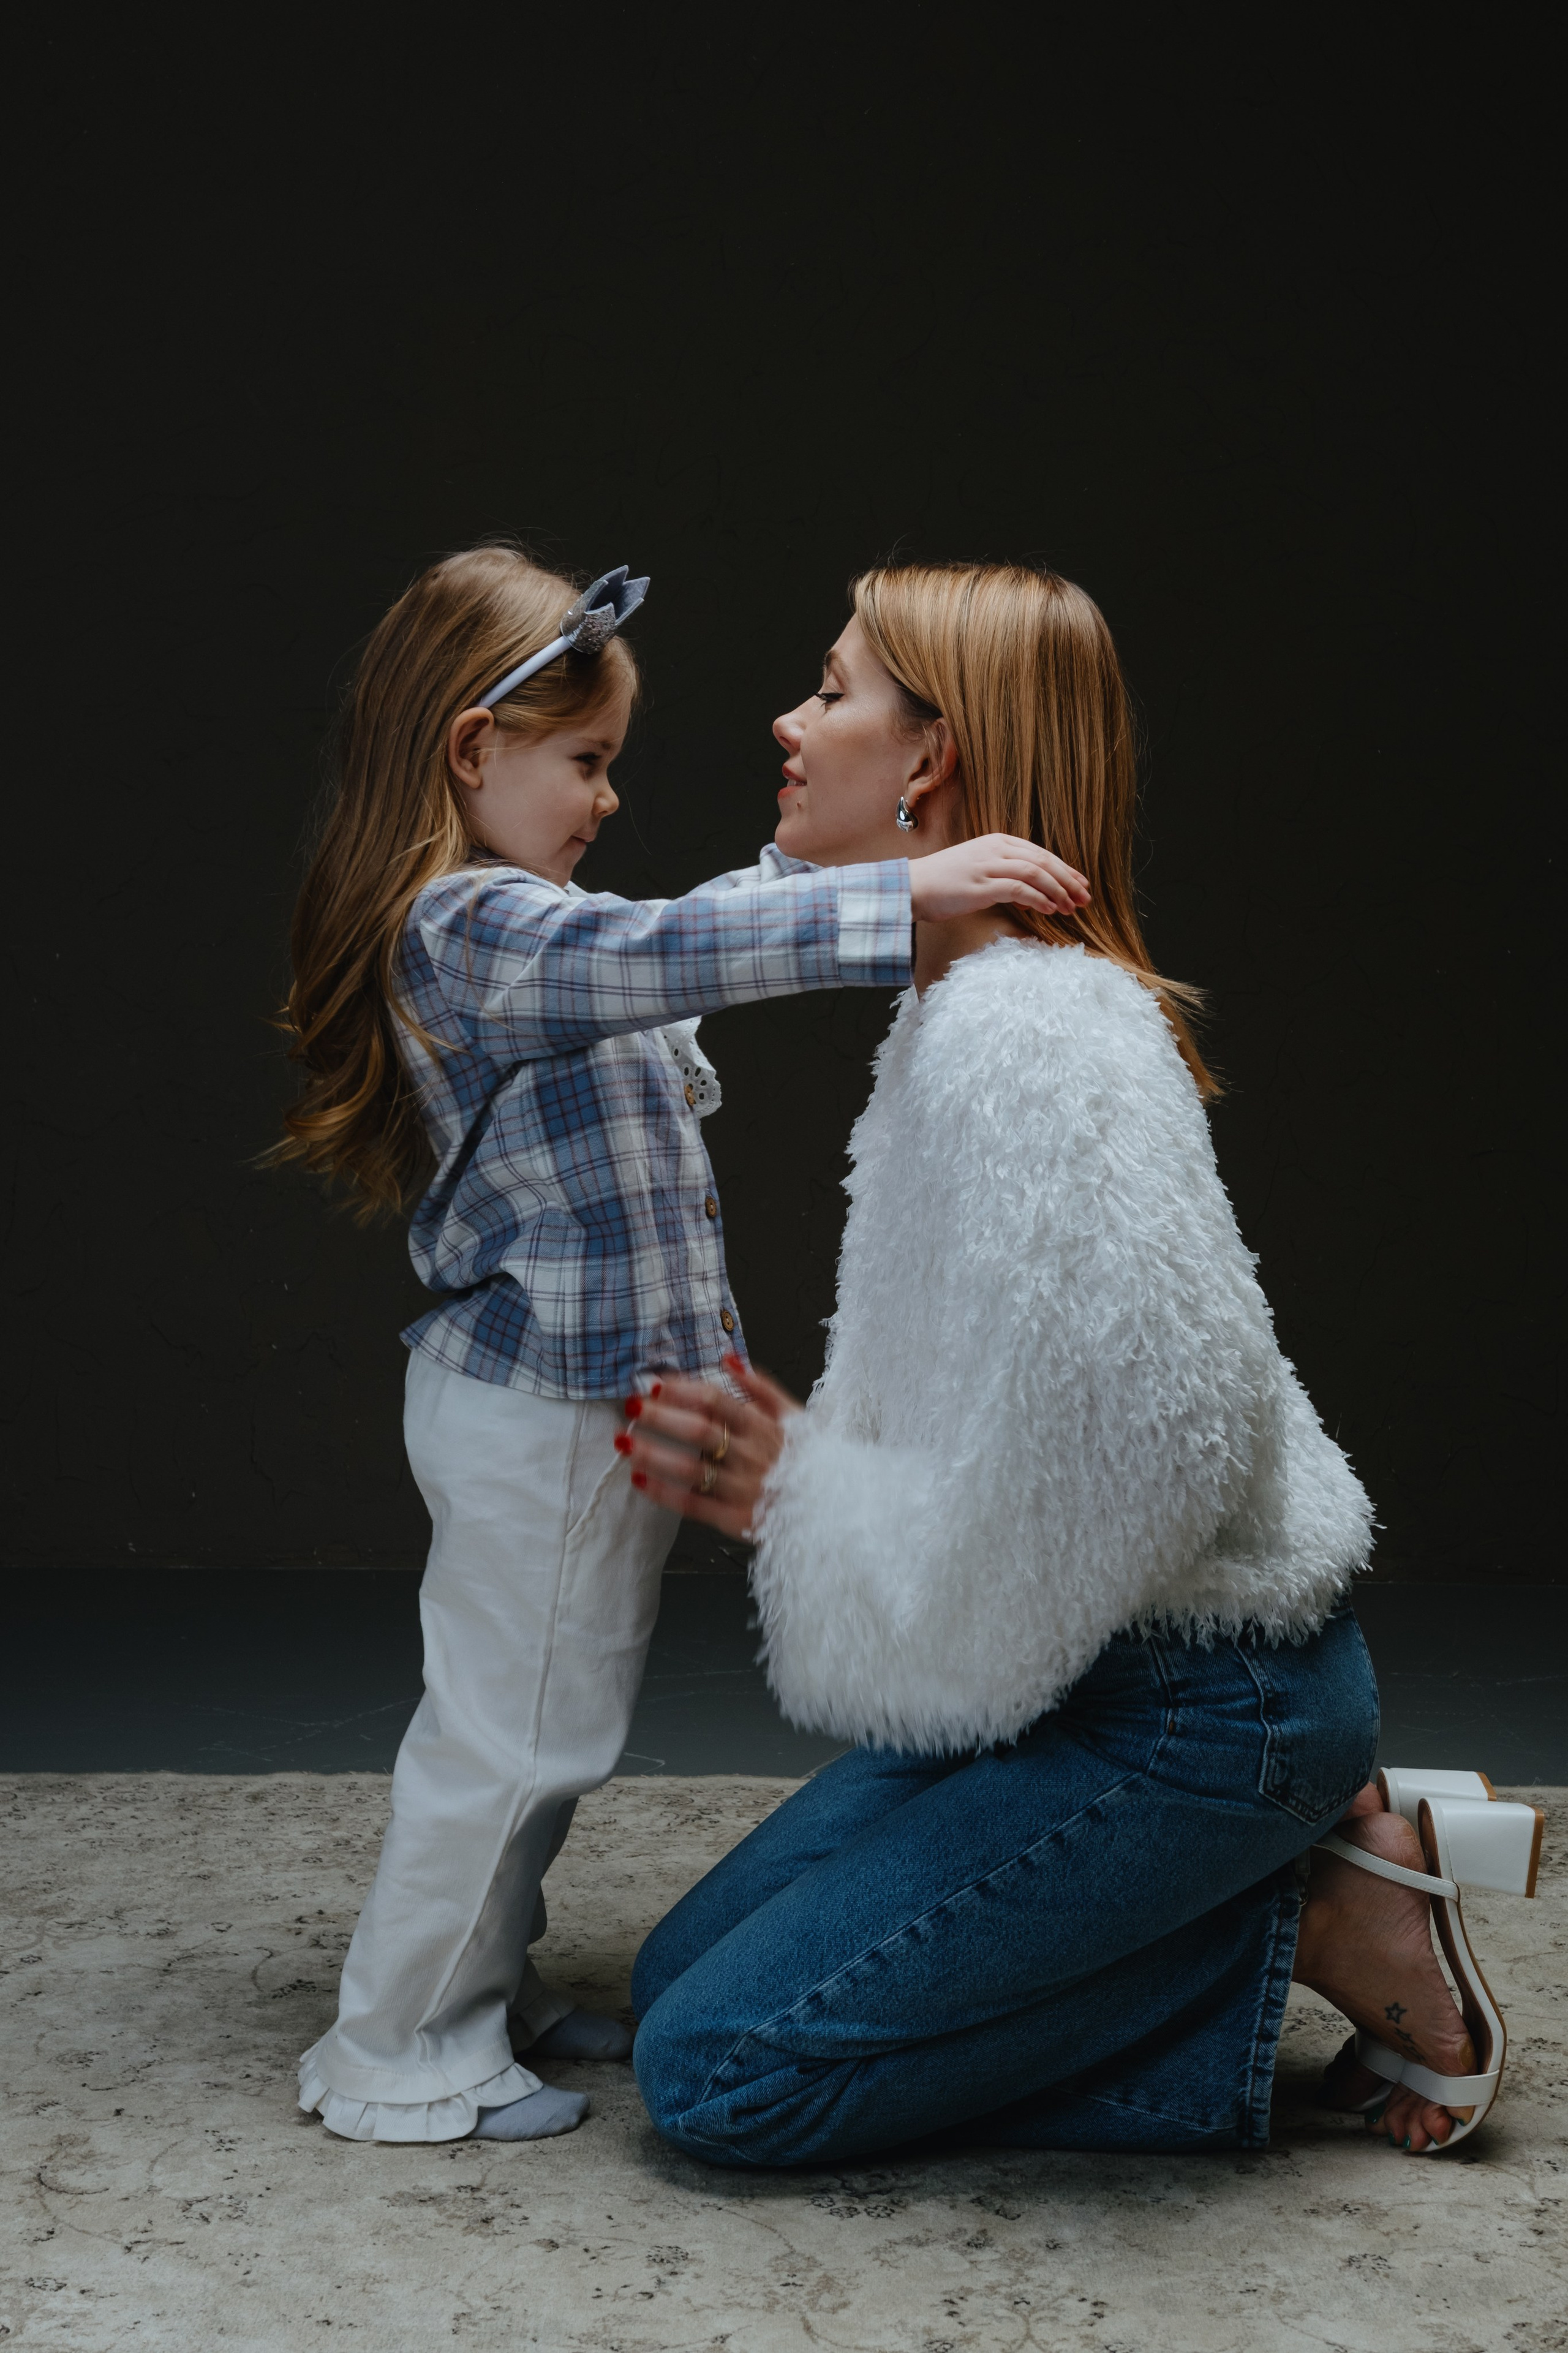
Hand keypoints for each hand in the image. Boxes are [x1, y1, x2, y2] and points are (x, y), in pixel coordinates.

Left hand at [616, 1356, 798, 1537]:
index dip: (683, 1390)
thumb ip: (763, 1387)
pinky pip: (694, 1505)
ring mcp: (744, 1489)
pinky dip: (664, 1493)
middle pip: (700, 1432)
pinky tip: (639, 1480)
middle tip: (631, 1406)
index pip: (717, 1402)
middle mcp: (753, 1456)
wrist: (835, 1510)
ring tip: (624, 1441)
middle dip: (661, 1417)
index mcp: (766, 1428)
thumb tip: (727, 1358)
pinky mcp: (737, 1519)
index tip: (654, 1383)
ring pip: (691, 1469)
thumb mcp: (796, 1417)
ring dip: (653, 1454)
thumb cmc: (809, 1459)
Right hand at [908, 834, 1089, 922]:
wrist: (911, 886)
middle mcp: (996, 849)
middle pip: (1043, 860)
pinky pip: (1019, 889)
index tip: (1081, 884)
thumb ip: (1006, 876)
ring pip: (1036, 872)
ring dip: (1058, 890)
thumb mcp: (980, 871)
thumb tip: (1032, 894)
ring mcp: (988, 865)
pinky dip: (1039, 899)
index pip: (1040, 853)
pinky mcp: (981, 885)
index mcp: (998, 841)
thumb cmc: (944, 882)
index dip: (1065, 869)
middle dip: (1068, 880)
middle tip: (1085, 898)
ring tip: (1071, 907)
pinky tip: (1050, 910)